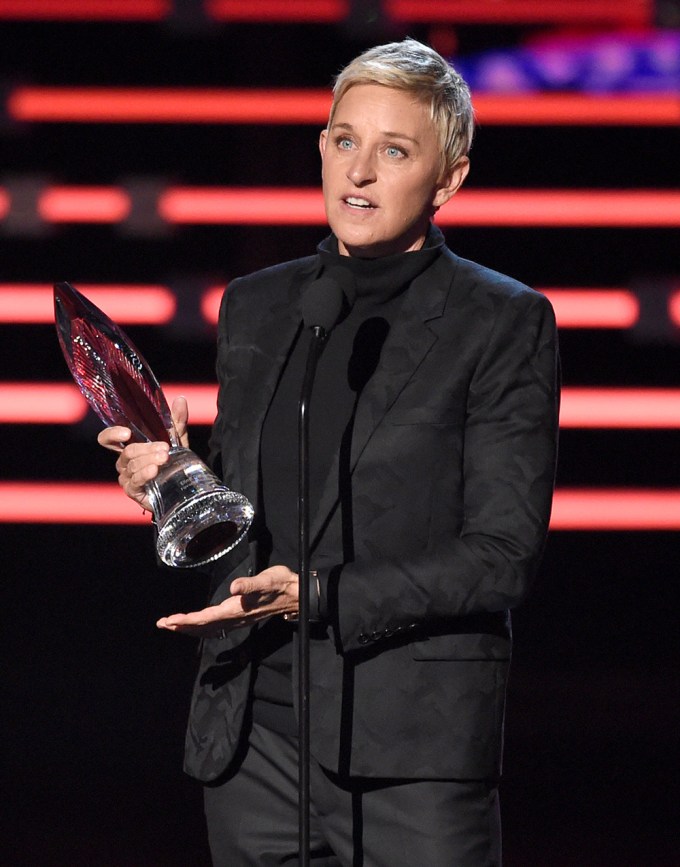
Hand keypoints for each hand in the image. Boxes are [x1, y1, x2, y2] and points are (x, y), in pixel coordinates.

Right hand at [97, 396, 189, 511]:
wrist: (182, 488)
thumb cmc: (173, 462)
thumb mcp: (177, 440)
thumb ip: (177, 421)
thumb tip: (181, 399)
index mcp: (129, 447)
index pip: (107, 439)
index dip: (111, 435)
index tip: (127, 432)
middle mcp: (124, 462)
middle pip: (127, 452)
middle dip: (146, 448)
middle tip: (164, 448)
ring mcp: (127, 478)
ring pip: (132, 465)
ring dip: (149, 460)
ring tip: (165, 458)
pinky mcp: (134, 491)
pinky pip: (135, 481)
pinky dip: (144, 475)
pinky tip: (154, 471)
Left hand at [156, 565, 299, 636]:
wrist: (295, 594)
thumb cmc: (280, 584)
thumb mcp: (266, 580)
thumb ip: (250, 585)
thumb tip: (235, 587)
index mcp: (235, 610)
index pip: (205, 618)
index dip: (186, 620)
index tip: (169, 620)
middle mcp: (234, 618)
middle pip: (203, 627)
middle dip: (182, 626)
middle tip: (162, 624)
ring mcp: (237, 620)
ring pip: (208, 629)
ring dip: (190, 628)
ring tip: (173, 625)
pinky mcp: (240, 617)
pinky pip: (216, 627)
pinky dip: (202, 628)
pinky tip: (197, 627)